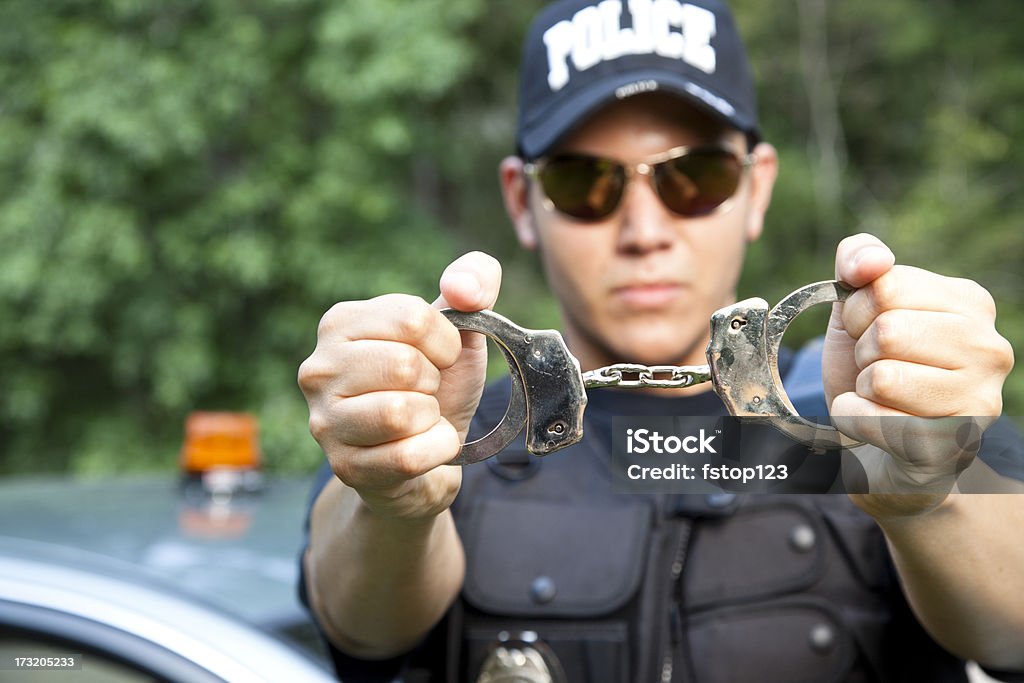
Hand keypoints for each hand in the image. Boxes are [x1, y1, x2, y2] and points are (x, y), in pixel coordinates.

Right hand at [298, 252, 501, 519]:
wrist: (428, 457)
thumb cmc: (438, 386)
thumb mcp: (460, 329)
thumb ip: (474, 282)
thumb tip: (462, 288)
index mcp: (341, 323)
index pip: (413, 317)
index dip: (446, 342)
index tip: (440, 358)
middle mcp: (319, 369)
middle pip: (405, 365)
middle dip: (434, 382)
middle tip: (426, 392)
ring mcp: (325, 420)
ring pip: (400, 413)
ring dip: (432, 418)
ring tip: (421, 418)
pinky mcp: (344, 466)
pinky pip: (407, 456)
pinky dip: (435, 451)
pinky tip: (425, 448)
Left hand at [821, 234, 1013, 512]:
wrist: (878, 441)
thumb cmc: (874, 366)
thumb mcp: (858, 306)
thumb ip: (859, 260)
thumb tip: (871, 261)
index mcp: (970, 303)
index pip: (886, 284)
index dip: (858, 310)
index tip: (869, 330)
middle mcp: (989, 349)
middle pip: (887, 330)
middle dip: (861, 351)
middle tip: (875, 367)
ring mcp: (979, 400)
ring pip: (884, 377)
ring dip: (861, 387)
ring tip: (881, 396)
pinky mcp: (953, 445)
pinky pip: (875, 420)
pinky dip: (853, 419)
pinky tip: (873, 424)